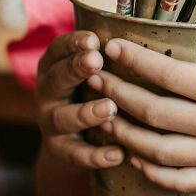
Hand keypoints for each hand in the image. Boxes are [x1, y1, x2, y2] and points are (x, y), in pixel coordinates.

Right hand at [35, 31, 123, 170]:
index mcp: (54, 67)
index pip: (58, 50)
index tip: (93, 39)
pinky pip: (75, 154)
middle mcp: (47, 92)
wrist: (73, 140)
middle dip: (75, 69)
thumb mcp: (95, 72)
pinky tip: (118, 153)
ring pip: (63, 118)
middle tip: (96, 61)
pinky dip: (95, 155)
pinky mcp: (60, 151)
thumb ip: (110, 58)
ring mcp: (50, 122)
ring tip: (109, 107)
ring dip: (85, 112)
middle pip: (57, 79)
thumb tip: (147, 44)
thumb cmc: (93, 91)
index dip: (73, 44)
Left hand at [87, 0, 195, 191]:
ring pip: (156, 151)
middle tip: (92, 77)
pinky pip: (177, 181)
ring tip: (101, 113)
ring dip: (123, 133)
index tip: (112, 47)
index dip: (136, 61)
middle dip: (116, 94)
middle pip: (154, 114)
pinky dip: (149, 171)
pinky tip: (132, 155)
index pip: (171, 77)